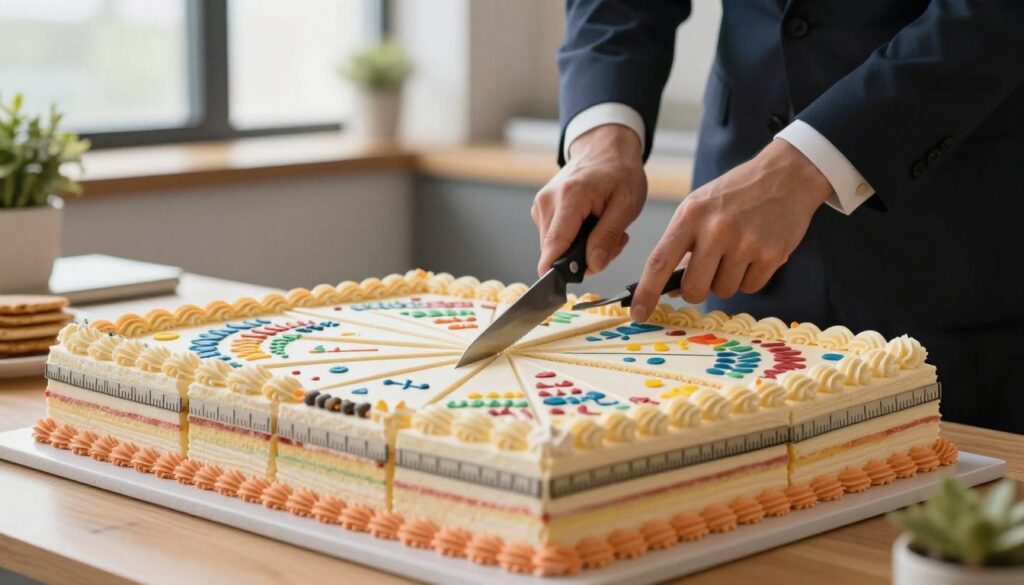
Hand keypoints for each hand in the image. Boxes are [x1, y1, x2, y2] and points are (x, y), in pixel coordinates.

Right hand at [532, 124, 646, 276]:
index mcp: (569, 197)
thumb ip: (608, 237)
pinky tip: (591, 225)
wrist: (605, 148)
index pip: (554, 245)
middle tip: (612, 242)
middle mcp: (547, 201)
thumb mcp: (627, 204)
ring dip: (581, 249)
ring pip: (555, 247)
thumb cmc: (620, 172)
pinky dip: (574, 240)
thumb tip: (593, 266)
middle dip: (583, 258)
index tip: (559, 291)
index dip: (555, 273)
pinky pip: (555, 238)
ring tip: (604, 228)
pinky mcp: (541, 209)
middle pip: (555, 251)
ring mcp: (541, 205)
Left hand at [630, 139, 833, 321]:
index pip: (659, 262)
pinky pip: (750, 287)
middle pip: (693, 289)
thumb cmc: (735, 194)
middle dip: (696, 289)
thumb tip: (666, 288)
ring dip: (726, 280)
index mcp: (690, 215)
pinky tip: (756, 252)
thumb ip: (681, 244)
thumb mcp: (699, 208)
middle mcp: (716, 229)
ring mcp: (745, 243)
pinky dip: (750, 277)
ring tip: (737, 251)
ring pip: (722, 291)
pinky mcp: (771, 255)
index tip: (638, 313)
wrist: (786, 175)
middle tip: (708, 270)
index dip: (646, 292)